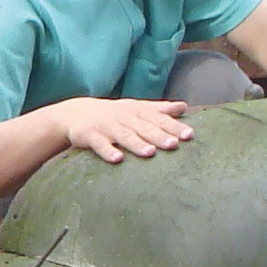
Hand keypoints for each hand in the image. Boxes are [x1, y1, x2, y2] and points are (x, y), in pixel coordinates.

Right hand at [54, 97, 193, 163]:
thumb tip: (184, 106)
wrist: (77, 112)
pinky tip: (117, 159)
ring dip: (137, 144)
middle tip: (174, 144)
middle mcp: (124, 117)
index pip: (159, 119)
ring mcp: (107, 126)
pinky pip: (99, 144)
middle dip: (159, 136)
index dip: (174, 127)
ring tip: (150, 153)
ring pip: (124, 136)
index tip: (189, 135)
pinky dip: (108, 151)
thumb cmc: (115, 114)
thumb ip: (160, 109)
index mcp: (138, 111)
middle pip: (144, 128)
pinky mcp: (90, 135)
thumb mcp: (137, 108)